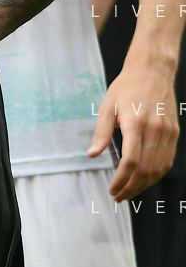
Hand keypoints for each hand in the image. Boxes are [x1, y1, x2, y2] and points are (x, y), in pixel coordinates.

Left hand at [89, 55, 177, 200]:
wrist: (153, 70)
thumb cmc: (126, 87)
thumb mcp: (107, 106)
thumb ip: (101, 132)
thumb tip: (92, 154)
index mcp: (136, 123)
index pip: (131, 162)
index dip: (122, 180)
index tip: (112, 190)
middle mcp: (155, 130)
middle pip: (146, 170)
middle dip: (131, 187)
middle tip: (118, 196)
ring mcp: (167, 132)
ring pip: (158, 168)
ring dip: (144, 185)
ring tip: (129, 191)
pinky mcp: (174, 133)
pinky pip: (167, 160)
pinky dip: (156, 174)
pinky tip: (145, 179)